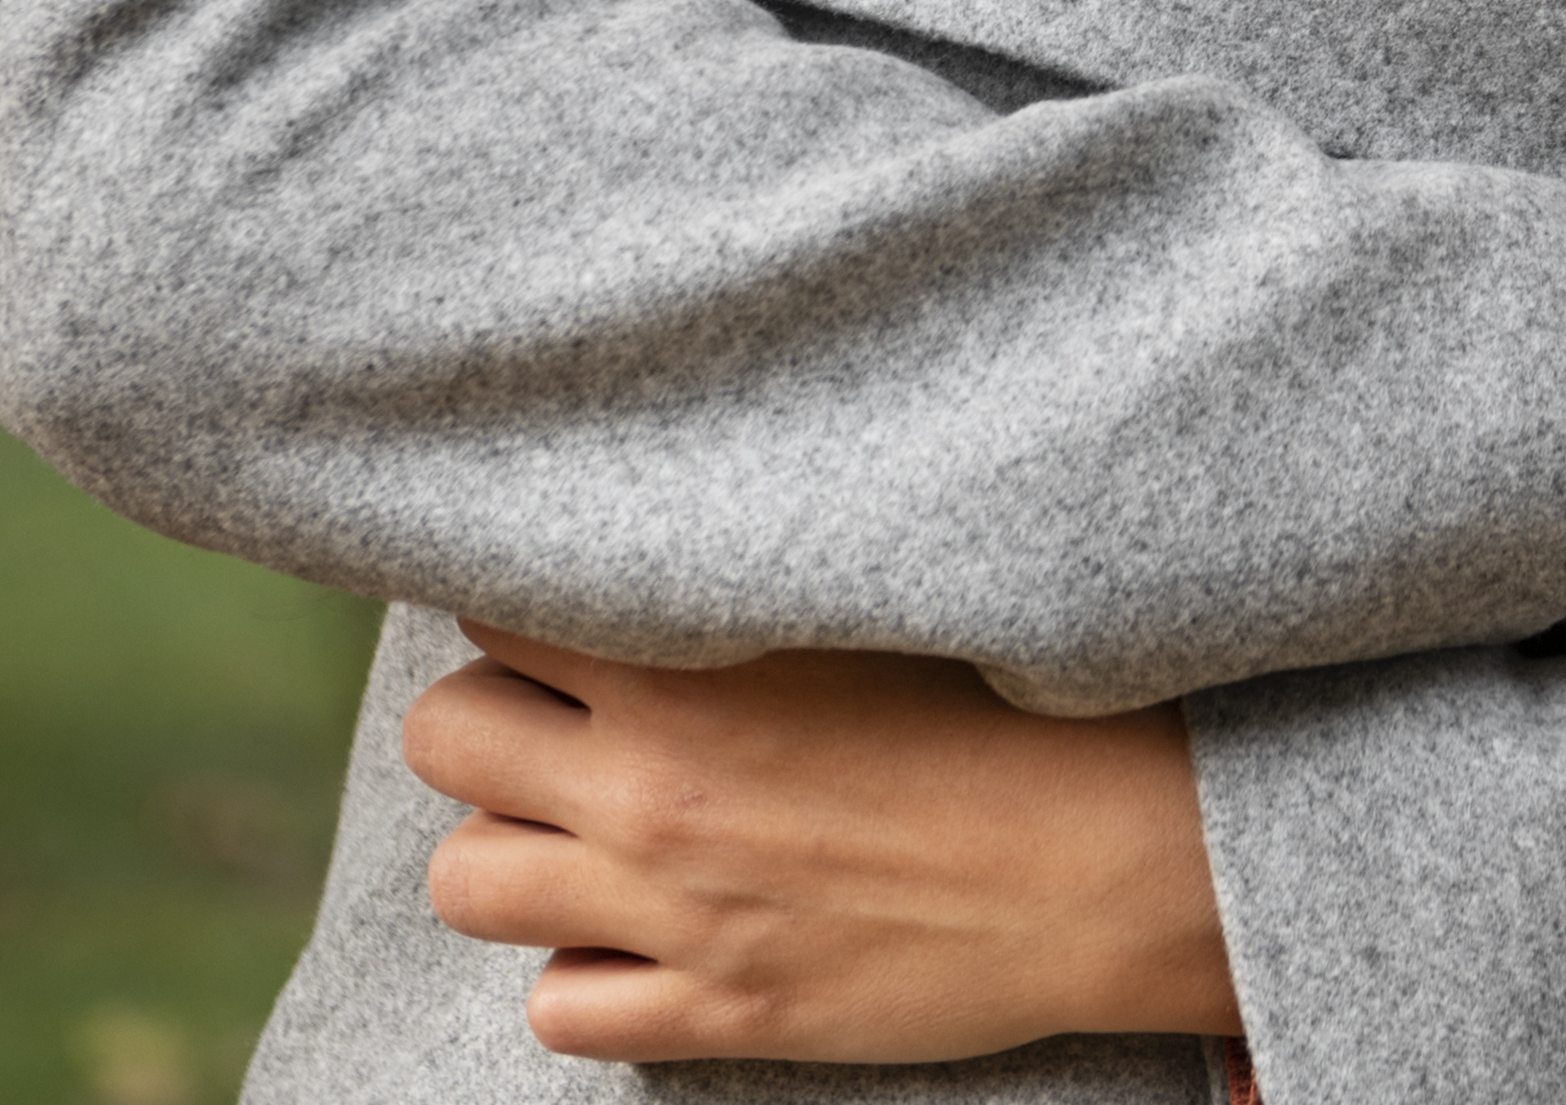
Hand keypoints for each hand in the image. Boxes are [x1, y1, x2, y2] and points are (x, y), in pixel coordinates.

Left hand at [405, 626, 1236, 1061]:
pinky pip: (553, 1008)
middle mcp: (658, 787)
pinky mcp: (719, 1011)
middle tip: (574, 725)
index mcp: (695, 665)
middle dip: (495, 725)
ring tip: (599, 831)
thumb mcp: (869, 607)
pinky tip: (659, 932)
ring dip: (519, 852)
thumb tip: (654, 554)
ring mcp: (678, 910)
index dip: (532, 608)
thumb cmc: (1023, 712)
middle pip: (443, 737)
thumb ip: (743, 579)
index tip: (585, 620)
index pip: (494, 607)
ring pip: (464, 881)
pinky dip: (589, 972)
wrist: (1122, 863)